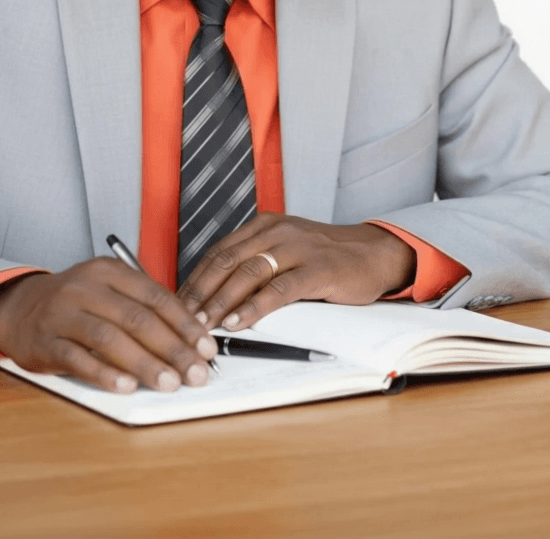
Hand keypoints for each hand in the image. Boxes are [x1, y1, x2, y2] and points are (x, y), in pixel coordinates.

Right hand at [0, 259, 217, 393]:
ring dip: (144, 363)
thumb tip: (189, 341)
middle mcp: (87, 288)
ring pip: (111, 338)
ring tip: (168, 383)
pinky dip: (105, 374)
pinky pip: (78, 359)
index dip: (186, 325)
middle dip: (173, 349)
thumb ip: (143, 309)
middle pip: (138, 319)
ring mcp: (63, 313)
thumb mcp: (109, 292)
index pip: (157, 297)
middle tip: (195, 373)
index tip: (207, 348)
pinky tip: (126, 386)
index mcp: (110, 272)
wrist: (19, 307)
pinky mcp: (45, 340)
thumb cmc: (76, 303)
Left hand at [176, 214, 416, 330]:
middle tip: (181, 319)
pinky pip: (279, 289)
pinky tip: (238, 321)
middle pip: (227, 261)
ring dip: (221, 301)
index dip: (195, 279)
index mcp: (264, 226)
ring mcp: (298, 248)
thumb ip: (256, 263)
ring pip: (248, 273)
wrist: (372, 253)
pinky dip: (254, 307)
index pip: (219, 252)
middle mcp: (277, 231)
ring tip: (203, 324)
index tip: (177, 304)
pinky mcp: (317, 269)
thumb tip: (215, 296)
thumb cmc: (325, 257)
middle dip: (200, 292)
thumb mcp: (285, 250)